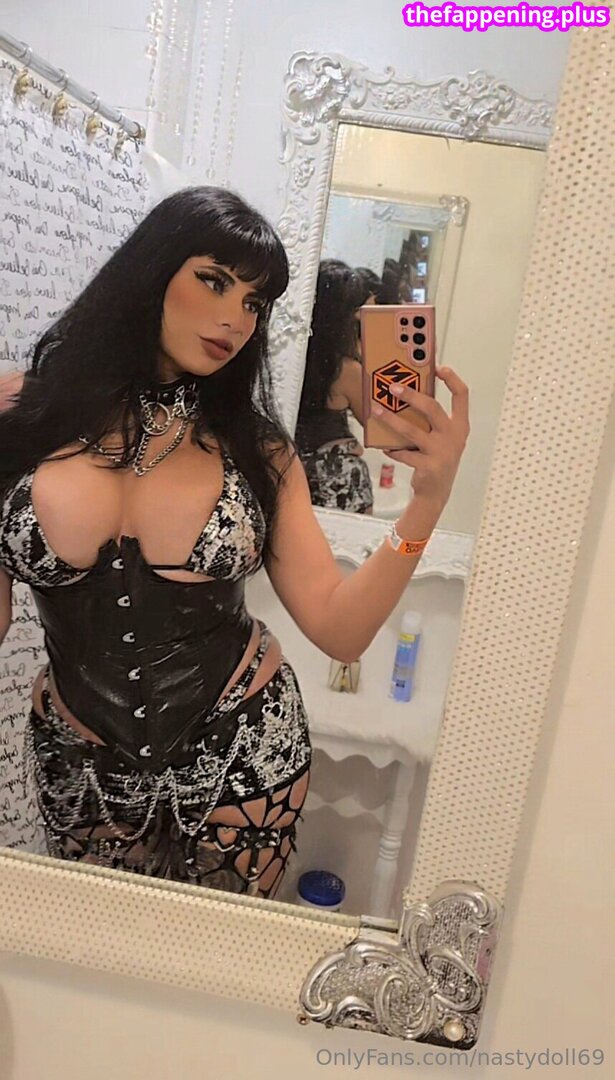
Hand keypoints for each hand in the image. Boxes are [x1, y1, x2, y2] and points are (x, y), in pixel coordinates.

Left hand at [371, 366, 469, 508]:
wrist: (436, 492)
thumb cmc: (436, 458)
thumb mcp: (441, 437)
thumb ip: (430, 419)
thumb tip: (405, 396)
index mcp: (460, 425)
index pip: (462, 396)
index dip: (451, 379)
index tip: (438, 367)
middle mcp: (454, 437)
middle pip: (432, 408)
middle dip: (411, 395)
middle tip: (393, 388)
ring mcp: (442, 452)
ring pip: (411, 430)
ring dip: (391, 419)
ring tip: (376, 410)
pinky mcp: (428, 466)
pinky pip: (404, 453)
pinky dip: (392, 448)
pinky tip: (384, 446)